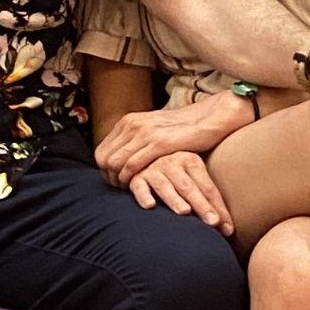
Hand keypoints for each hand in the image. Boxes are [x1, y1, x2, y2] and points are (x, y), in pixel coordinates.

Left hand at [95, 95, 241, 185]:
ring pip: (115, 162)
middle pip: (104, 158)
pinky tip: (137, 186)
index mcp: (128, 121)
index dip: (104, 170)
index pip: (102, 150)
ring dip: (118, 181)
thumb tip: (122, 157)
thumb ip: (136, 141)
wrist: (207, 118)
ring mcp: (143, 132)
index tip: (115, 182)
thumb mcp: (153, 130)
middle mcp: (132, 124)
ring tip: (128, 190)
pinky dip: (130, 178)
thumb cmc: (182, 130)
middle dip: (108, 178)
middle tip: (120, 190)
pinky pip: (132, 164)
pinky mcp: (157, 142)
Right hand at [127, 151, 232, 234]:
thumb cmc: (176, 177)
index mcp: (191, 161)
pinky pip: (139, 186)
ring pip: (165, 185)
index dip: (217, 207)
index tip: (226, 228)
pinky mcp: (135, 177)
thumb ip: (209, 202)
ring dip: (174, 198)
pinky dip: (144, 196)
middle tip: (212, 222)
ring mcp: (153, 168)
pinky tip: (150, 206)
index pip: (207, 187)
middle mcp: (172, 162)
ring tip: (184, 212)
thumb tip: (229, 231)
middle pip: (189, 186)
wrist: (144, 158)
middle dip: (201, 205)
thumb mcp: (193, 181)